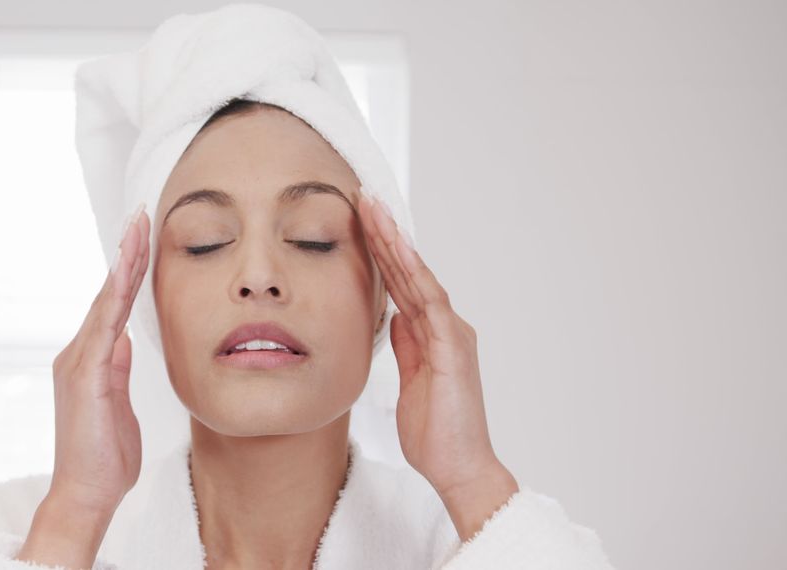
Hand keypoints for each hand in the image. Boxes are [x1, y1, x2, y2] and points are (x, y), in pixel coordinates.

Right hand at [15, 205, 149, 565]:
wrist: (86, 494)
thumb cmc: (104, 458)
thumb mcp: (119, 406)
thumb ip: (117, 371)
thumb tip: (123, 341)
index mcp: (90, 360)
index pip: (114, 305)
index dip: (128, 270)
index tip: (142, 236)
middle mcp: (78, 354)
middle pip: (108, 293)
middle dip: (126, 252)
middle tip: (140, 214)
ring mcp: (78, 362)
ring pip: (106, 301)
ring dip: (123, 262)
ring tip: (136, 227)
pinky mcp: (84, 375)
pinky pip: (104, 325)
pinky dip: (116, 294)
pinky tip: (127, 269)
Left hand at [357, 190, 517, 539]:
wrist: (460, 469)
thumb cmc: (436, 433)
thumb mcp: (410, 383)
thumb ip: (407, 349)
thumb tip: (395, 319)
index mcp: (433, 335)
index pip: (402, 284)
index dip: (381, 251)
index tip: (361, 221)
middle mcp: (446, 327)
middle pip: (410, 271)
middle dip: (386, 233)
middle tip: (365, 197)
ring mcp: (452, 334)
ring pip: (419, 277)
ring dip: (395, 242)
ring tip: (374, 209)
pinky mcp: (454, 348)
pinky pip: (430, 302)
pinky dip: (414, 272)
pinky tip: (396, 249)